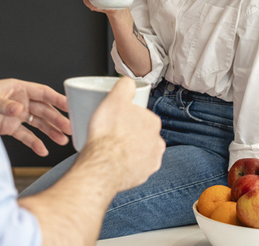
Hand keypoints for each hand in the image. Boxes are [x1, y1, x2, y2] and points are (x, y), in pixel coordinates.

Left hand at [0, 79, 71, 156]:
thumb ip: (4, 105)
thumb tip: (19, 109)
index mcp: (18, 88)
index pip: (43, 92)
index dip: (57, 99)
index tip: (70, 106)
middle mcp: (20, 101)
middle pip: (44, 110)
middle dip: (57, 120)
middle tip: (69, 129)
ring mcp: (16, 115)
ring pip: (39, 123)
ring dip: (51, 132)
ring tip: (62, 141)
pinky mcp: (10, 127)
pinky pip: (26, 135)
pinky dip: (35, 143)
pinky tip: (43, 150)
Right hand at [81, 77, 164, 191]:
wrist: (102, 166)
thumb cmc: (108, 134)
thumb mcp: (115, 98)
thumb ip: (125, 86)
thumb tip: (129, 82)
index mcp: (153, 123)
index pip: (142, 115)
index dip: (127, 116)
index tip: (116, 119)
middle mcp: (157, 142)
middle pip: (142, 134)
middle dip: (130, 133)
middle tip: (111, 134)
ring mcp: (151, 161)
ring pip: (140, 151)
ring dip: (129, 150)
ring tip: (111, 149)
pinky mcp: (143, 176)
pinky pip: (135, 167)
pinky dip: (127, 165)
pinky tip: (116, 162)